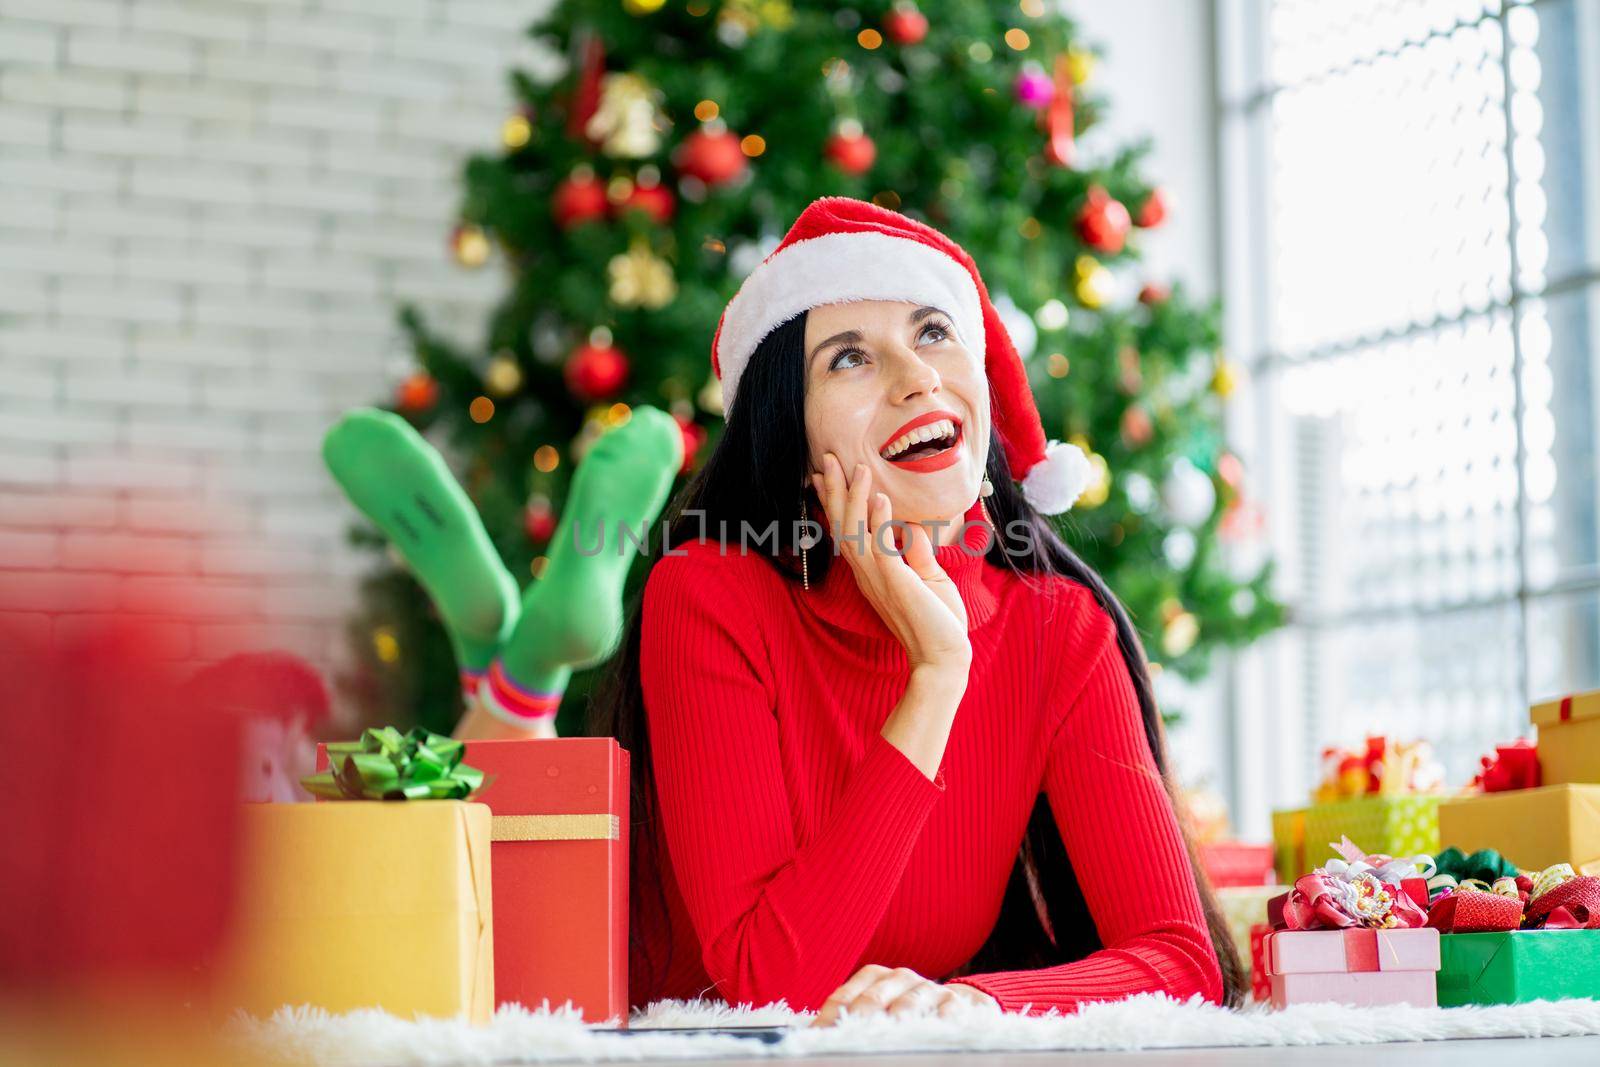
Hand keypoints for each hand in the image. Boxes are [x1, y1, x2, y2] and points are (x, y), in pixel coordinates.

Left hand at [809, 964, 999, 1026]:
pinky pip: (945, 1011)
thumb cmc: (903, 1010)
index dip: (827, 1021)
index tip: (817, 1040)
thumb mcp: (877, 1008)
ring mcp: (927, 987)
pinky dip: (936, 1021)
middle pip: (871, 1001)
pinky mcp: (953, 1002)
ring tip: (883, 1037)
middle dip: (857, 1021)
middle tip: (846, 1041)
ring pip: (906, 1005)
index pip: (841, 999)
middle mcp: (898, 977)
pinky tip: (927, 1033)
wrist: (952, 1004)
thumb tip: (816, 1037)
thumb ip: (850, 1018)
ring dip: (894, 1021)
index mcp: (872, 977)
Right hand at [812, 454, 969, 673]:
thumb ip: (915, 552)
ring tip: (857, 467)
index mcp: (872, 571)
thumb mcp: (929, 577)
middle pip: (842, 525)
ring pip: (855, 531)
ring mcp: (878, 578)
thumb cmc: (937, 621)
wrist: (944, 657)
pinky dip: (878, 521)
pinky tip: (879, 498)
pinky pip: (880, 548)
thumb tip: (909, 527)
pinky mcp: (895, 583)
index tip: (822, 476)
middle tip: (828, 459)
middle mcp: (867, 573)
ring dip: (854, 497)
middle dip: (835, 491)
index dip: (834, 502)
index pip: (847, 530)